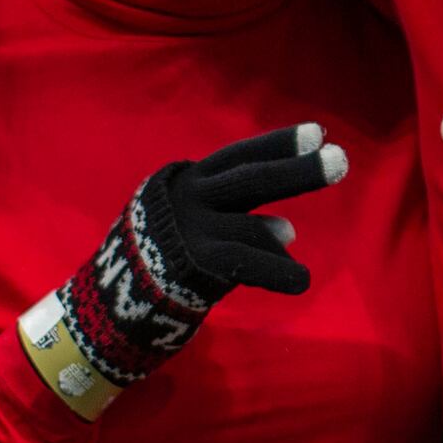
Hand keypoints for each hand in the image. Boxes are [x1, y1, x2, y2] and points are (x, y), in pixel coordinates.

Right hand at [58, 126, 347, 388]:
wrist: (102, 310)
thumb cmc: (152, 270)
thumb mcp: (191, 235)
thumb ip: (237, 227)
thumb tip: (289, 230)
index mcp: (182, 183)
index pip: (237, 158)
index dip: (277, 145)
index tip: (318, 132)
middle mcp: (186, 198)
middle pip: (249, 177)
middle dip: (296, 168)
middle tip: (340, 157)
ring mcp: (190, 228)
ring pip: (251, 225)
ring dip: (278, 244)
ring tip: (298, 275)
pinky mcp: (194, 263)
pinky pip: (248, 262)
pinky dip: (279, 272)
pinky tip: (301, 280)